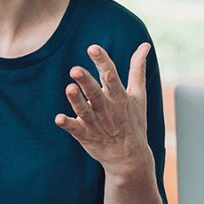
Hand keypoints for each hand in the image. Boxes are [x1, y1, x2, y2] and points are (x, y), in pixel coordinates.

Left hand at [54, 43, 153, 176]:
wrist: (131, 158)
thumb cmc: (133, 122)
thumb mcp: (139, 95)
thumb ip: (138, 70)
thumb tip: (145, 45)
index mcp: (120, 97)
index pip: (111, 76)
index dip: (102, 62)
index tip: (93, 48)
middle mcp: (108, 109)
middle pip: (96, 93)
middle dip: (86, 82)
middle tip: (75, 69)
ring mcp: (96, 124)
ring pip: (85, 110)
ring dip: (76, 100)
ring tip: (69, 88)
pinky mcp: (86, 136)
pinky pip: (76, 130)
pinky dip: (68, 124)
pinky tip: (58, 118)